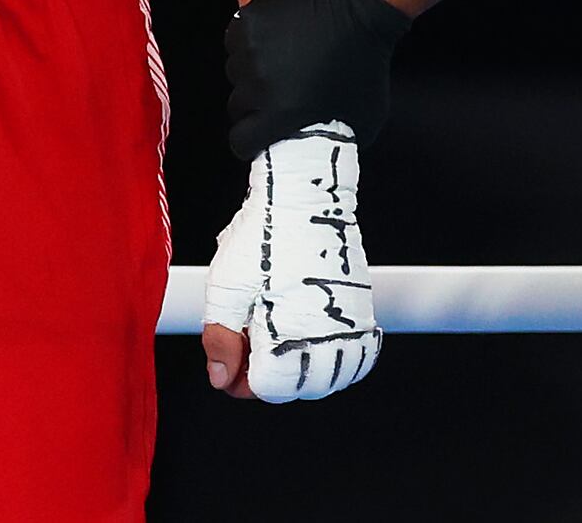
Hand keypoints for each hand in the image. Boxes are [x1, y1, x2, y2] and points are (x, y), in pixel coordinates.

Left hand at [202, 126, 379, 401]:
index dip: (241, 380)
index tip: (229, 361)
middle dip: (270, 377)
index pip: (269, 387)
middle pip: (299, 388)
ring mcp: (350, 320)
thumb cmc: (265, 232)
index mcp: (289, 328)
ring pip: (331, 375)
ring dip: (304, 371)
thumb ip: (220, 336)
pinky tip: (312, 339)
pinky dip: (337, 357)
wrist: (305, 194)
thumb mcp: (225, 285)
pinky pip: (358, 352)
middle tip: (249, 346)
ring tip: (279, 343)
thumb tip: (220, 374)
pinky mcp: (361, 306)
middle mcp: (326, 330)